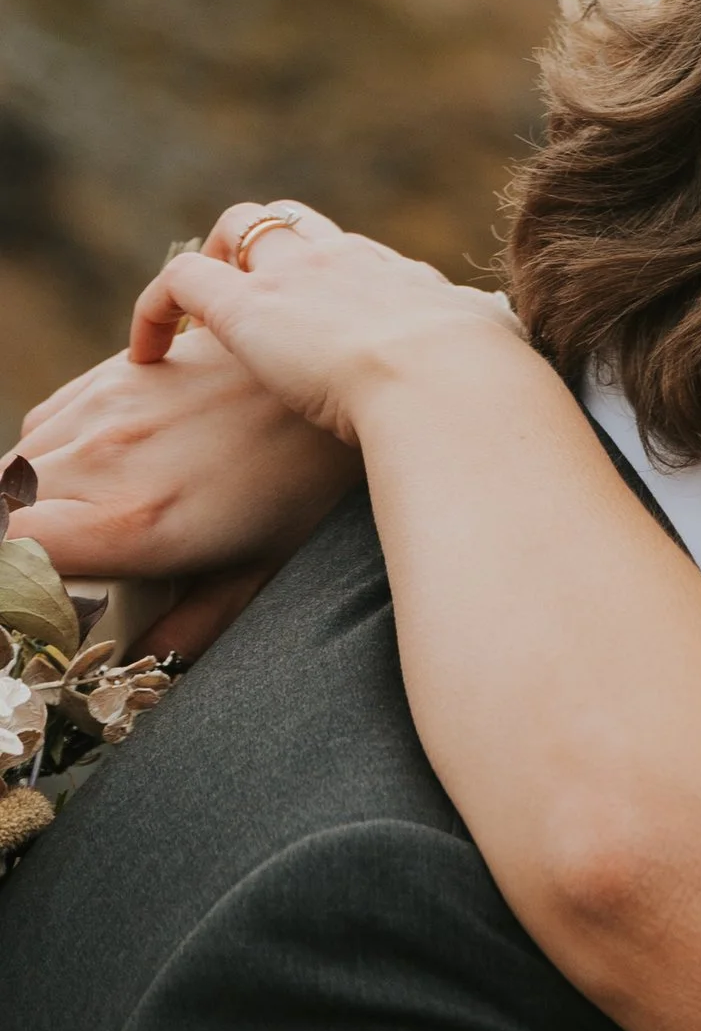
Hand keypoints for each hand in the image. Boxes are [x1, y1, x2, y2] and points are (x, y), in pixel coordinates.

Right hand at [16, 336, 352, 590]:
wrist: (337, 370)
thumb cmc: (307, 483)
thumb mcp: (263, 567)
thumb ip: (196, 619)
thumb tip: (146, 660)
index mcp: (134, 521)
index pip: (17, 548)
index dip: (14, 579)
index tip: (34, 599)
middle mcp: (104, 461)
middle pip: (6, 506)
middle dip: (17, 544)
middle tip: (54, 571)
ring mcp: (104, 410)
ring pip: (17, 462)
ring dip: (23, 500)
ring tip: (62, 530)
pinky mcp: (113, 374)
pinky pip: (44, 419)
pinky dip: (44, 453)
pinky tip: (78, 476)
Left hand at [128, 201, 520, 446]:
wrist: (451, 386)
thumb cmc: (490, 396)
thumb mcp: (508, 379)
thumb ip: (506, 378)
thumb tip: (527, 393)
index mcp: (411, 285)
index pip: (363, 263)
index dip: (336, 287)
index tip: (327, 330)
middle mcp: (350, 264)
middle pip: (298, 226)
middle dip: (271, 252)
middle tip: (256, 307)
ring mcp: (296, 280)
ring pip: (242, 228)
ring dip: (220, 261)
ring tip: (202, 321)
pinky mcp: (245, 309)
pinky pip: (181, 280)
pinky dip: (154, 307)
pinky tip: (146, 352)